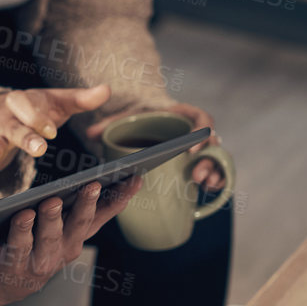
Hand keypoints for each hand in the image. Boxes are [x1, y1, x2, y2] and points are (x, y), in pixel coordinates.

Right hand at [0, 83, 111, 190]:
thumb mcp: (56, 102)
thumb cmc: (34, 109)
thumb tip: (106, 89)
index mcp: (24, 102)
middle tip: (40, 147)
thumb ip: (80, 99)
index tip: (51, 129)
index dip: (39, 117)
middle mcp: (5, 118)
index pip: (30, 105)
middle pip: (15, 126)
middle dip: (26, 136)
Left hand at [0, 176, 142, 305]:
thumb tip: (138, 179)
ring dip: (22, 231)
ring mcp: (19, 268)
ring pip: (22, 248)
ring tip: (23, 212)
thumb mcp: (72, 229)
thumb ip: (102, 208)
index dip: (95, 205)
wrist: (0, 284)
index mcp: (69, 245)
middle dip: (56, 219)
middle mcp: (48, 260)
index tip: (98, 183)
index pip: (86, 223)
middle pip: (55, 237)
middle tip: (55, 200)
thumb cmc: (42, 245)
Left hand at [85, 102, 225, 191]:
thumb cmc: (136, 120)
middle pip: (212, 143)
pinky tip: (206, 190)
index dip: (200, 131)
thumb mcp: (124, 119)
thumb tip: (90, 134)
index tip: (190, 146)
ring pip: (216, 158)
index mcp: (181, 114)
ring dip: (214, 172)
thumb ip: (108, 124)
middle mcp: (195, 130)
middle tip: (195, 175)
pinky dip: (215, 180)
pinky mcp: (199, 163)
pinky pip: (215, 171)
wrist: (143, 124)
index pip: (200, 118)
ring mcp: (200, 147)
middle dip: (208, 160)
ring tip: (201, 183)